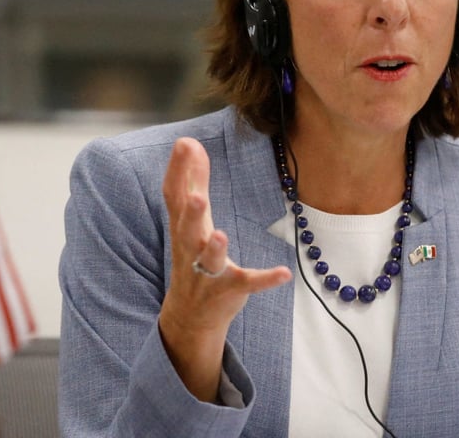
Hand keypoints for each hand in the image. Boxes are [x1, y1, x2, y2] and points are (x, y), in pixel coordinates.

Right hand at [158, 137, 291, 399]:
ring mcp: (209, 272)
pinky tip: (283, 273)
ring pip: (210, 259)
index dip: (178, 171)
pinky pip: (249, 283)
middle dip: (192, 213)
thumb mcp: (192, 219)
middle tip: (198, 197)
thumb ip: (194, 180)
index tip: (184, 144)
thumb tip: (191, 142)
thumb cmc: (192, 256)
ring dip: (215, 248)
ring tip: (221, 235)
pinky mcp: (231, 290)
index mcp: (183, 228)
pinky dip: (266, 279)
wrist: (190, 315)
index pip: (176, 197)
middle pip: (187, 229)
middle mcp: (191, 249)